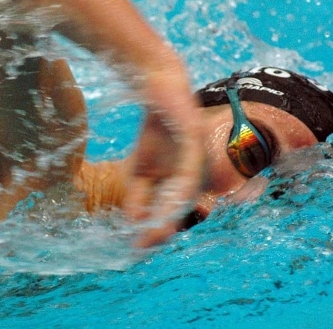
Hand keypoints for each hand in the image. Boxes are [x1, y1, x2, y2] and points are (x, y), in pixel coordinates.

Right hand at [124, 68, 204, 246]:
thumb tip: (134, 222)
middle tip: (143, 245)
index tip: (139, 245)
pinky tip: (169, 199)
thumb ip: (138, 194)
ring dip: (170, 214)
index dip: (157, 229)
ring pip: (187, 193)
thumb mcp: (141, 168)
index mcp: (185, 182)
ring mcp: (198, 157)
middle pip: (181, 207)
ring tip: (154, 230)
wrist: (157, 87)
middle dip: (163, 227)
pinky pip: (189, 168)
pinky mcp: (195, 139)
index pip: (172, 211)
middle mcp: (196, 174)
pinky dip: (180, 187)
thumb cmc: (155, 129)